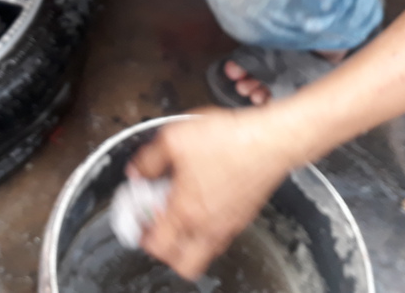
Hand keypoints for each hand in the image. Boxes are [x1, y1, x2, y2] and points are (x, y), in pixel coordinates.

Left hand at [129, 109, 299, 279]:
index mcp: (187, 212)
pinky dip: (207, 227)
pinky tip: (202, 199)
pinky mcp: (244, 215)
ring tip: (177, 212)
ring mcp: (230, 224)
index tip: (134, 222)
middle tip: (156, 228)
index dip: (140, 236)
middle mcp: (210, 226)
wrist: (269, 141)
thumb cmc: (229, 140)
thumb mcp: (174, 139)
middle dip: (166, 251)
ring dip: (187, 240)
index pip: (158, 246)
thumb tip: (137, 171)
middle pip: (184, 265)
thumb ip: (149, 159)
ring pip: (205, 251)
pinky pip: (221, 235)